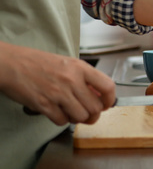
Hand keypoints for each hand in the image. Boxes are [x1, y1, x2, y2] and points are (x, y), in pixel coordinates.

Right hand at [0, 42, 115, 124]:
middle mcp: (72, 80)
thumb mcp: (67, 63)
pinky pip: (62, 121)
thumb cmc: (38, 62)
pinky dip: (61, 120)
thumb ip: (84, 77)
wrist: (11, 64)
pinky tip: (56, 111)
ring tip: (70, 111)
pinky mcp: (44, 105)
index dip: (110, 100)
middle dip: (93, 115)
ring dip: (77, 118)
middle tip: (87, 114)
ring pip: (80, 117)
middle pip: (95, 107)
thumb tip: (99, 95)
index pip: (108, 86)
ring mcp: (58, 93)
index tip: (106, 104)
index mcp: (80, 68)